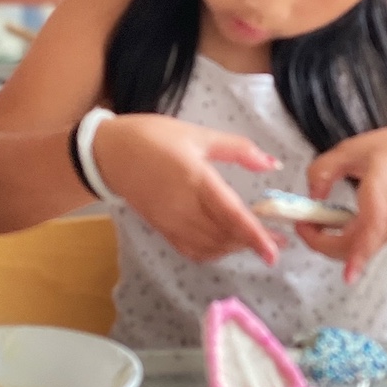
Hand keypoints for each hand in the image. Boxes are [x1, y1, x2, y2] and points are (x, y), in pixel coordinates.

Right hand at [93, 113, 282, 263]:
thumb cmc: (155, 137)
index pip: (230, 214)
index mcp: (196, 179)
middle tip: (278, 238)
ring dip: (235, 246)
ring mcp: (171, 222)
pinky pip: (193, 250)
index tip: (274, 252)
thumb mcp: (199, 134)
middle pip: (224, 235)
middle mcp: (184, 206)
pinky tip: (226, 243)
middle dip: (252, 241)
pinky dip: (214, 252)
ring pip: (211, 246)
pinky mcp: (163, 229)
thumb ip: (239, 149)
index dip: (254, 235)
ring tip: (255, 238)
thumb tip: (272, 164)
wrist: (108, 153)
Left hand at [299, 124, 386, 283]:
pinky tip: (333, 221)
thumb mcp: (353, 149)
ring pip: (358, 249)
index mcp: (381, 196)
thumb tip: (311, 197)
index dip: (359, 255)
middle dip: (322, 243)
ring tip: (313, 219)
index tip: (348, 276)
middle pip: (354, 248)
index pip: (371, 231)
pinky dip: (344, 240)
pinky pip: (365, 244)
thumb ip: (324, 169)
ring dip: (331, 243)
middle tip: (302, 222)